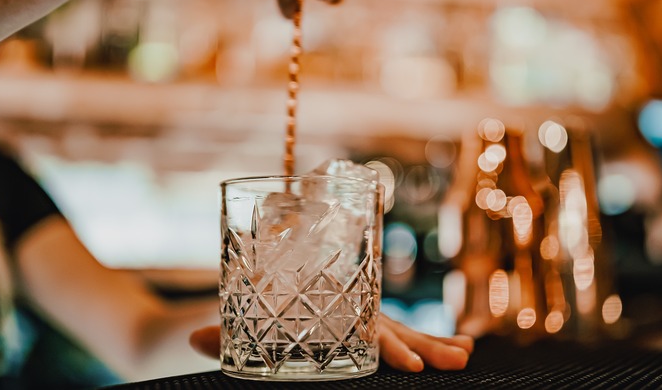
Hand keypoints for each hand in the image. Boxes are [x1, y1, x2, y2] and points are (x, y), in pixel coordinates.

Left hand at [189, 313, 473, 371]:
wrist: (238, 296)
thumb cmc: (242, 308)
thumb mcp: (238, 324)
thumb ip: (224, 334)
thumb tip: (196, 338)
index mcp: (324, 306)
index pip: (363, 327)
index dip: (388, 346)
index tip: (411, 365)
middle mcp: (346, 310)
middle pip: (391, 328)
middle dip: (424, 345)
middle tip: (459, 359)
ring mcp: (355, 318)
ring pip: (399, 330)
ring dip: (430, 343)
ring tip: (466, 354)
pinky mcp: (358, 327)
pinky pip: (393, 335)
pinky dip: (419, 341)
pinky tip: (453, 349)